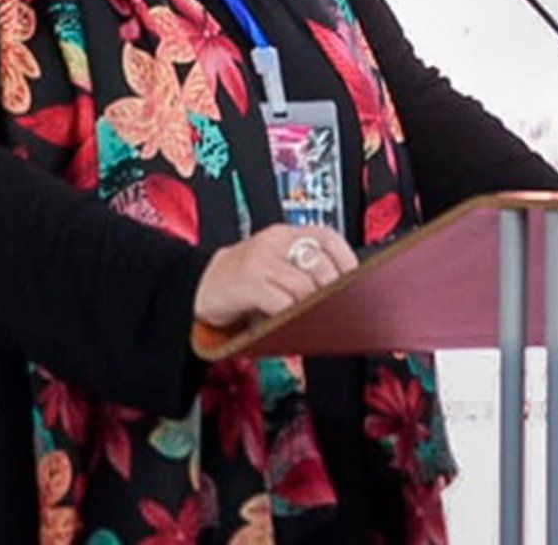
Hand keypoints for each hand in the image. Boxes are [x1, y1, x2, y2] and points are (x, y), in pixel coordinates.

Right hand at [192, 224, 358, 327]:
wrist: (201, 284)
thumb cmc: (246, 280)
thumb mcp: (275, 266)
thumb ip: (302, 271)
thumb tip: (344, 294)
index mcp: (285, 234)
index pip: (327, 237)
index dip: (346, 260)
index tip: (357, 281)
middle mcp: (274, 241)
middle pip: (319, 264)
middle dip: (331, 290)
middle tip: (335, 308)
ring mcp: (260, 260)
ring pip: (303, 286)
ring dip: (312, 307)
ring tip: (312, 319)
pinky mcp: (247, 282)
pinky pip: (281, 303)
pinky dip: (290, 316)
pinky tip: (287, 322)